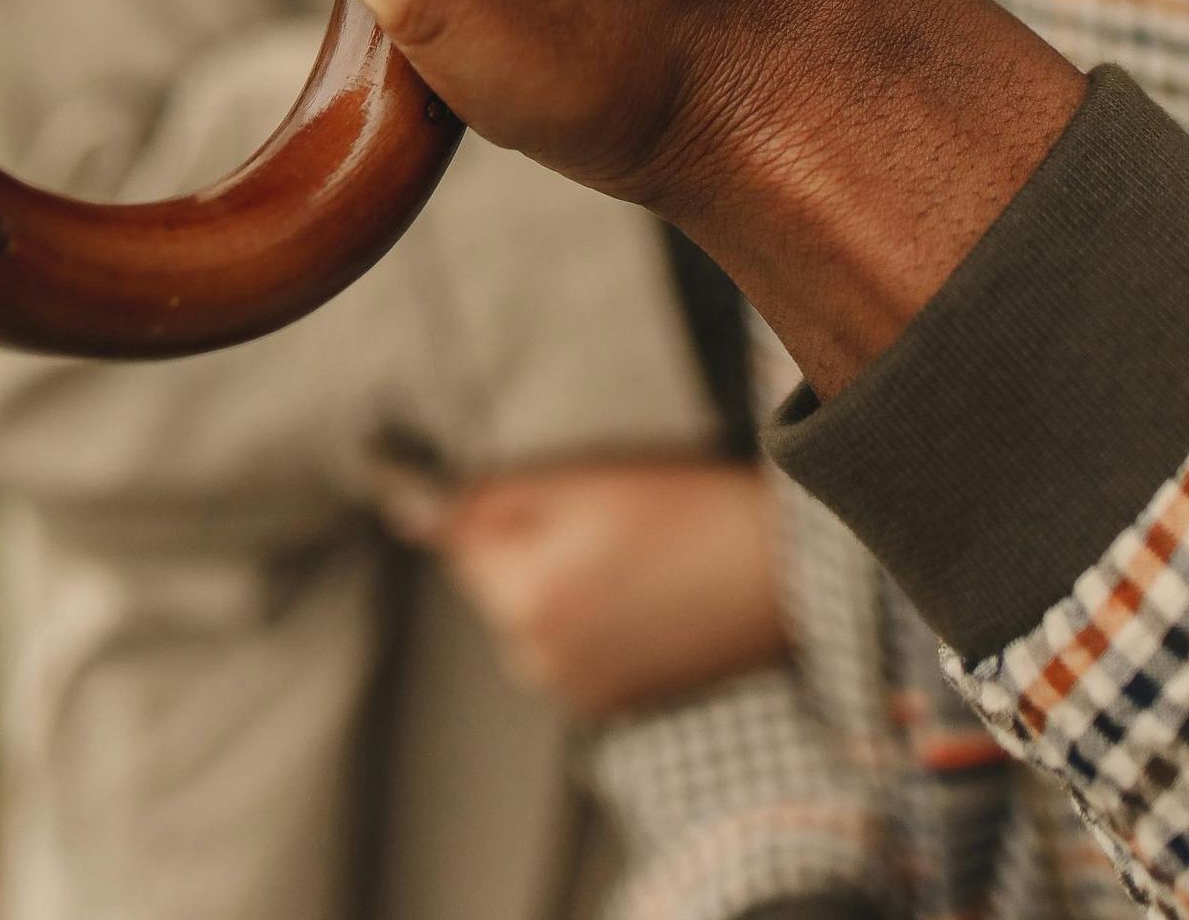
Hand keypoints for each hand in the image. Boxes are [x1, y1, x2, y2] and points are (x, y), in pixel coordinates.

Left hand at [390, 456, 785, 719]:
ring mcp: (579, 693)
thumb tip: (403, 508)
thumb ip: (486, 501)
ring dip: (564, 579)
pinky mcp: (616, 705)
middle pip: (499, 580)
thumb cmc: (687, 513)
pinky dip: (597, 615)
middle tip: (611, 517)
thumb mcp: (583, 484)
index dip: (504, 505)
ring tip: (638, 552)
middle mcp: (539, 663)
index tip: (560, 493)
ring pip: (536, 610)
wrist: (784, 575)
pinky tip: (650, 590)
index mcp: (524, 603)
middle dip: (532, 544)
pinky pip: (574, 644)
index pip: (462, 538)